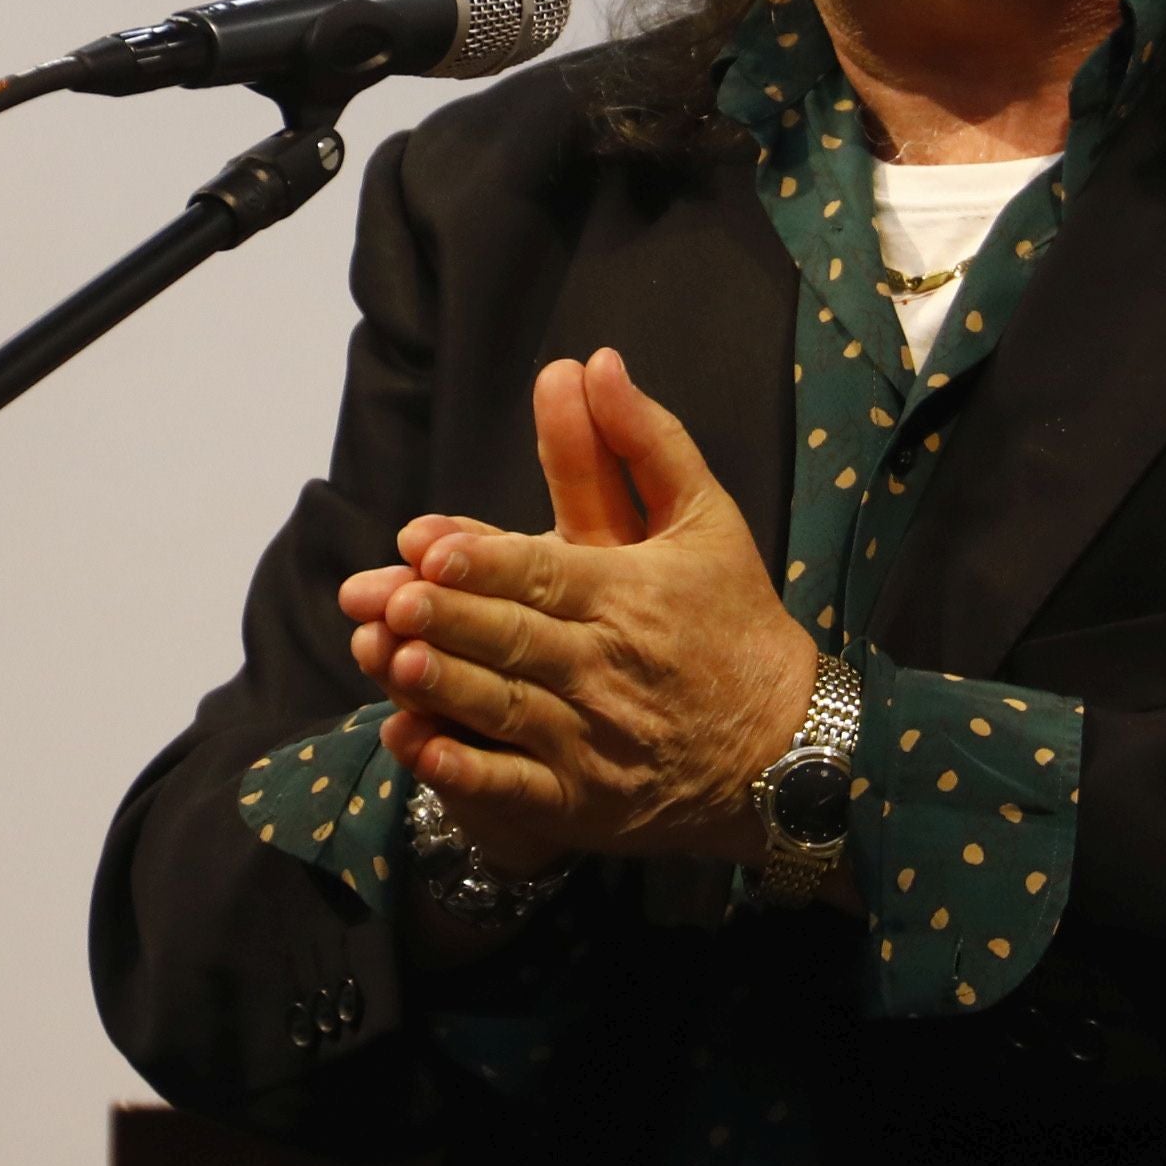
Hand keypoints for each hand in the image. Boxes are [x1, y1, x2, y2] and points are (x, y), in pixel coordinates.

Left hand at [338, 349, 816, 870]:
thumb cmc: (733, 617)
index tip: (425, 546)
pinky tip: (416, 748)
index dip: (485, 561)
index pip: (546, 574)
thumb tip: (597, 362)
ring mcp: (593, 742)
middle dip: (446, 619)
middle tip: (382, 599)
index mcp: (630, 595)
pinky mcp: (582, 803)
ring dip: (444, 688)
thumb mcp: (707, 518)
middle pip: (514, 639)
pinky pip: (516, 791)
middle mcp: (608, 668)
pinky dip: (466, 772)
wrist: (783, 745)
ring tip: (387, 660)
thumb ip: (644, 440)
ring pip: (506, 710)